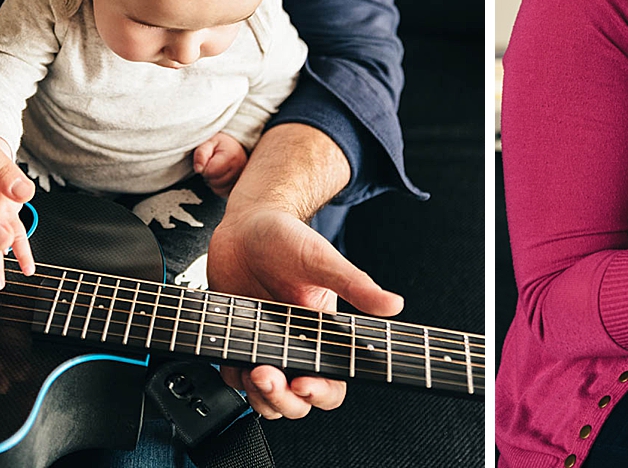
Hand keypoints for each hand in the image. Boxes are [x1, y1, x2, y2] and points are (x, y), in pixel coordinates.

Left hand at [193, 133, 247, 197]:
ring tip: (217, 171)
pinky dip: (220, 188)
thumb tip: (199, 169)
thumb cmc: (221, 145)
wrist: (236, 146)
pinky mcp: (241, 186)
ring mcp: (242, 179)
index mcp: (232, 157)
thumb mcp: (208, 143)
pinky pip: (225, 193)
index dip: (204, 168)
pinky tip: (221, 178)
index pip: (210, 172)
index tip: (208, 161)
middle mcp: (240, 169)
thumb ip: (201, 154)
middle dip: (209, 176)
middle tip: (212, 165)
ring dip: (214, 183)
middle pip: (215, 182)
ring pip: (220, 190)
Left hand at [207, 205, 402, 418]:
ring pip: (266, 399)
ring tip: (251, 368)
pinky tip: (233, 356)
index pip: (332, 381)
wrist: (244, 226)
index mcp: (323, 331)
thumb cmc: (286, 239)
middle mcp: (295, 345)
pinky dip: (233, 377)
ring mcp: (265, 346)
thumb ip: (356, 285)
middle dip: (282, 399)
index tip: (304, 382)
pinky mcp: (237, 343)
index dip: (320, 392)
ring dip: (259, 395)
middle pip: (297, 401)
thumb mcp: (322, 261)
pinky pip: (234, 378)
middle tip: (267, 374)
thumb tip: (394, 304)